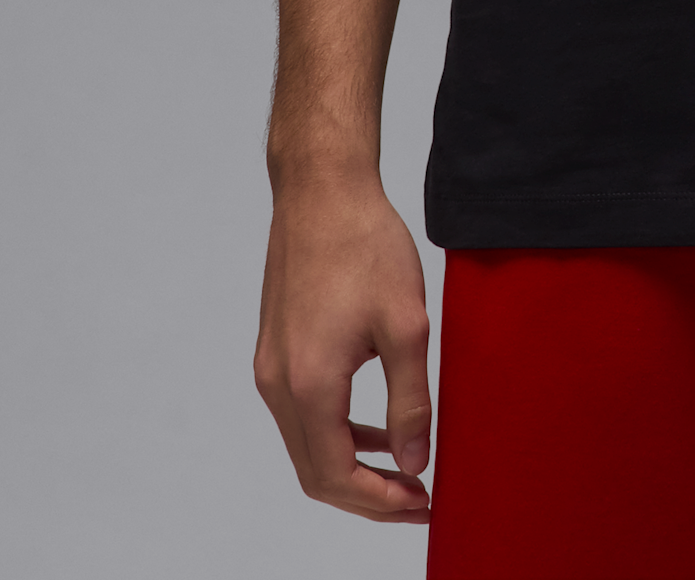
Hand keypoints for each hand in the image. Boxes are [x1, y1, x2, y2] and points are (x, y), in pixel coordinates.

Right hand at [253, 168, 433, 522]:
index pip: (335, 476)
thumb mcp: (406, 325)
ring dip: (351, 466)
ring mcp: (271, 367)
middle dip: (366, 496)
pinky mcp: (275, 349)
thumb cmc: (365, 245)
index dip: (380, 502)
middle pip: (315, 472)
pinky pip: (301, 414)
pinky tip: (373, 427)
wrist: (322, 190)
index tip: (423, 504)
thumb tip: (412, 463)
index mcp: (309, 385)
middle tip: (416, 499)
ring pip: (306, 445)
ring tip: (402, 471)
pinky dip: (336, 433)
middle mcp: (278, 384)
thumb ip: (410, 402)